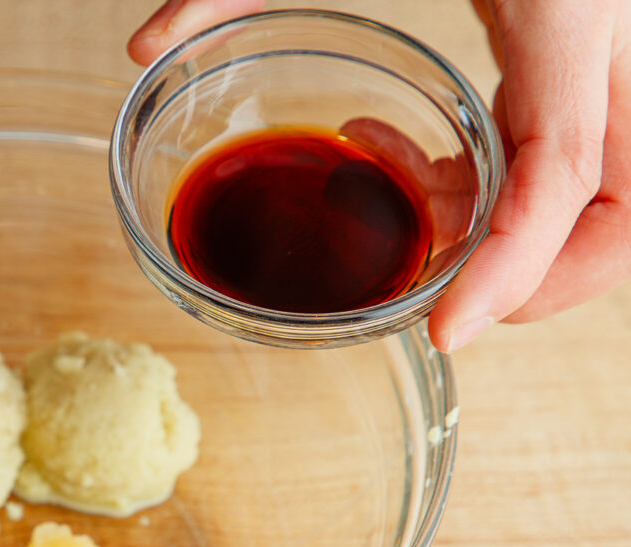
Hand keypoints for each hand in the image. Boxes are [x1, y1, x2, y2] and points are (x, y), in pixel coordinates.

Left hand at [129, 0, 630, 352]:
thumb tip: (145, 48)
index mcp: (560, 5)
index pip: (568, 172)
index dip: (515, 269)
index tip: (442, 332)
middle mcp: (601, 29)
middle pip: (630, 208)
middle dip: (547, 277)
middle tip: (444, 300)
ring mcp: (599, 39)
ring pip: (614, 189)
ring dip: (515, 231)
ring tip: (393, 183)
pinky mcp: (572, 41)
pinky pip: (571, 145)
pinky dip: (499, 181)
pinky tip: (405, 148)